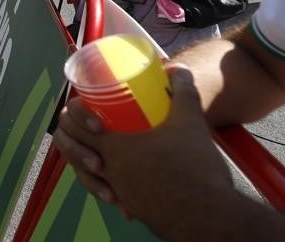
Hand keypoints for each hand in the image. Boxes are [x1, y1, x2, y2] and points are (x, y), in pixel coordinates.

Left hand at [53, 66, 233, 235]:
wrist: (212, 214)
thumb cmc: (196, 166)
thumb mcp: (190, 121)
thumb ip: (183, 92)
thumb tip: (180, 70)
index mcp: (114, 149)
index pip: (74, 128)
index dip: (74, 115)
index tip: (86, 108)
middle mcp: (110, 173)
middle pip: (74, 153)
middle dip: (73, 137)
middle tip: (88, 127)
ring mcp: (120, 194)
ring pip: (89, 178)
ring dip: (88, 163)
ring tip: (97, 155)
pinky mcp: (134, 209)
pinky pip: (113, 195)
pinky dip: (110, 186)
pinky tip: (120, 182)